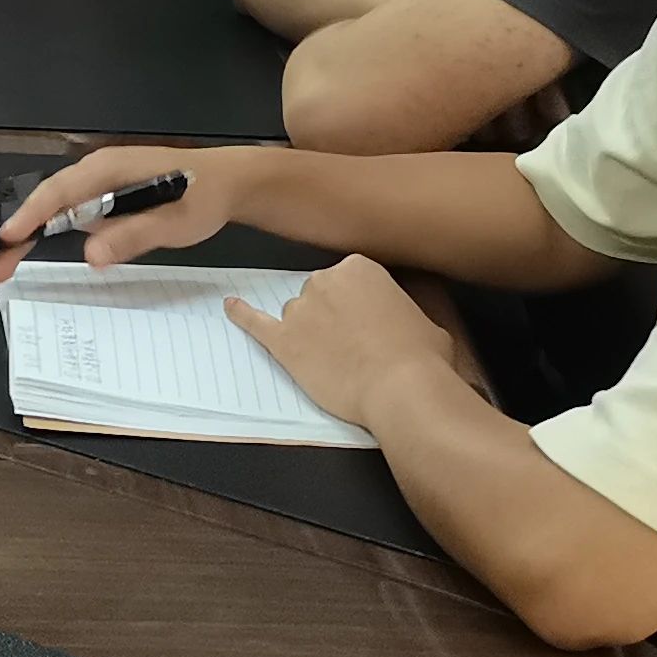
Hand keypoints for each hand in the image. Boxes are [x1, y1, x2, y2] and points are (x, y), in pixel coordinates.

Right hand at [0, 143, 249, 279]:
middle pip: (50, 201)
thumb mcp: (174, 221)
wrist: (228, 182)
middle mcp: (98, 171)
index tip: (8, 239)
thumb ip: (133, 235)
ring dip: (34, 234)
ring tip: (9, 262)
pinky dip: (56, 231)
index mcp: (110, 169)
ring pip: (59, 208)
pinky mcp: (108, 195)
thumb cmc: (203, 196)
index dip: (32, 216)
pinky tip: (42, 249)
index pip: (60, 192)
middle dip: (21, 232)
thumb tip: (90, 255)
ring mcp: (102, 183)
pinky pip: (76, 213)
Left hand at [224, 255, 459, 427]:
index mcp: (358, 268)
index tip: (368, 325)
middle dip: (332, 318)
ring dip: (309, 333)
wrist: (401, 388)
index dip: (358, 308)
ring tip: (335, 360)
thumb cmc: (421, 356)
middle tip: (355, 346)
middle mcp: (323, 281)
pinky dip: (241, 316)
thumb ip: (400, 309)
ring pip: (297, 315)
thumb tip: (398, 316)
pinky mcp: (283, 342)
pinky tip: (231, 308)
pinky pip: (255, 323)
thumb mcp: (425, 319)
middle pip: (319, 296)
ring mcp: (300, 311)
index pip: (348, 282)